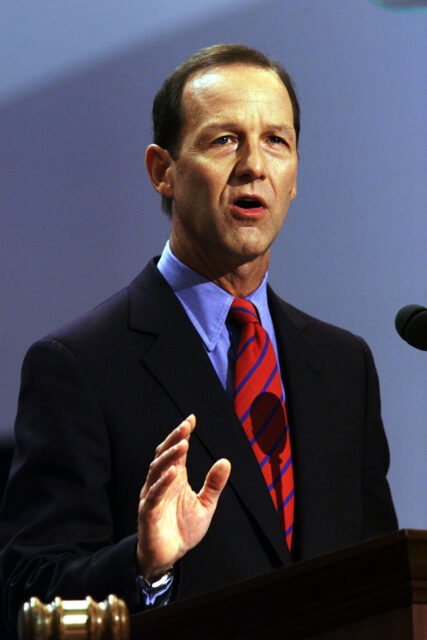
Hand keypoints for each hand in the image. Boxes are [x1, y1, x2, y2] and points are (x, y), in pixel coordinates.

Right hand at [136, 414, 230, 581]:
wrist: (169, 556)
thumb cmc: (183, 528)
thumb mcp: (205, 504)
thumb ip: (214, 484)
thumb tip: (225, 461)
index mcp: (174, 478)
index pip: (176, 451)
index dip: (182, 434)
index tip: (192, 419)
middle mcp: (161, 482)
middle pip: (164, 455)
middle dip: (174, 439)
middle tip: (185, 426)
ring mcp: (153, 495)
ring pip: (157, 470)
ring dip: (169, 456)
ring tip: (182, 444)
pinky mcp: (148, 512)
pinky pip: (154, 495)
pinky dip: (163, 483)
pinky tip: (173, 473)